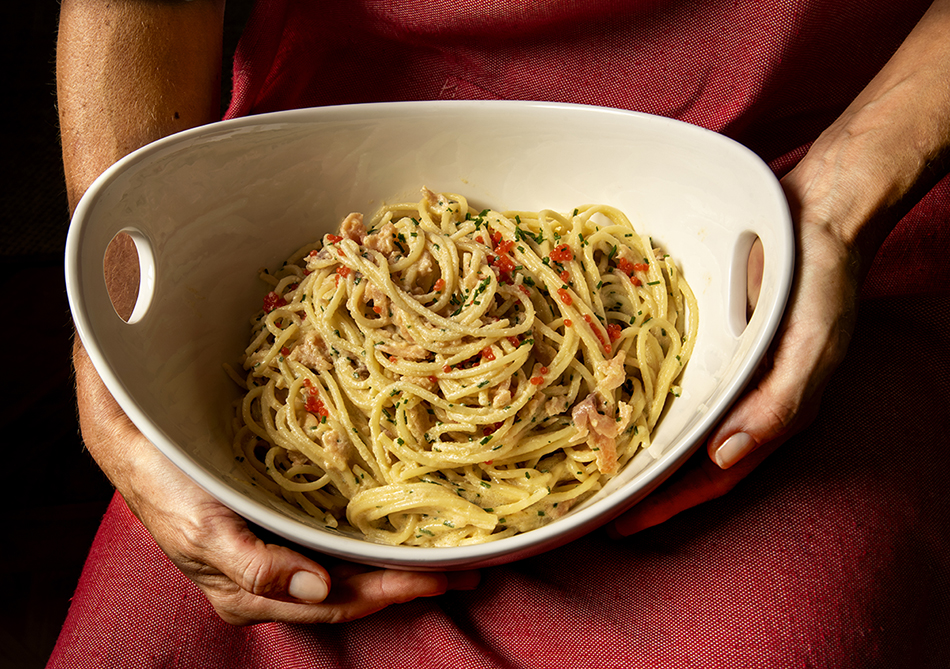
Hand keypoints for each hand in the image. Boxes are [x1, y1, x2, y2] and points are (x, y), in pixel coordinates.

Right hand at [74, 340, 477, 624]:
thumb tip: (314, 591)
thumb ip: (256, 566)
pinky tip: (396, 529)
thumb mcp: (202, 530)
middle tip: (467, 569)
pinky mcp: (277, 522)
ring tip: (446, 553)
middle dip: (408, 582)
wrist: (134, 443)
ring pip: (348, 568)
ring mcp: (276, 552)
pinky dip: (371, 539)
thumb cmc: (166, 487)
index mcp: (254, 592)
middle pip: (353, 590)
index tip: (441, 577)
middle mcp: (273, 579)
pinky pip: (335, 540)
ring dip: (396, 563)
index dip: (392, 591)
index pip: (339, 601)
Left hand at [611, 178, 860, 534]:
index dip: (667, 503)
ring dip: (635, 444)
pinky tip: (605, 398)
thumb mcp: (812, 344)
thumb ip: (776, 405)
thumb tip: (722, 456)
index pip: (711, 475)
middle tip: (590, 503)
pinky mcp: (703, 340)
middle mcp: (738, 400)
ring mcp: (719, 371)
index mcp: (767, 414)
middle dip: (643, 484)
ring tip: (587, 462)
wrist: (819, 214)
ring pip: (671, 421)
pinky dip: (638, 396)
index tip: (620, 524)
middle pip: (684, 457)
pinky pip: (666, 378)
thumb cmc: (822, 282)